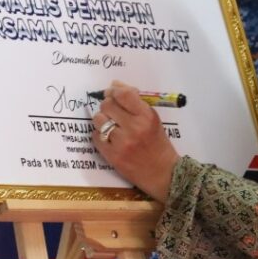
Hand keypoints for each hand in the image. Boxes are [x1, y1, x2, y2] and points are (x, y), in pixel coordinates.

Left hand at [91, 81, 180, 201]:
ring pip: (98, 119)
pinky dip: (100, 135)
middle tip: (112, 111)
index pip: (124, 94)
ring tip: (110, 125)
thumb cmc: (158, 144)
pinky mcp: (112, 156)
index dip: (114, 90)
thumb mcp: (153, 119)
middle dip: (107, 105)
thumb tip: (114, 85)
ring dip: (102, 120)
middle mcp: (134, 128)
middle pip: (107, 105)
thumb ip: (135, 103)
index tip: (112, 92)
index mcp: (147, 116)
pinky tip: (109, 138)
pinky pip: (95, 136)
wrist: (162, 173)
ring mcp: (122, 143)